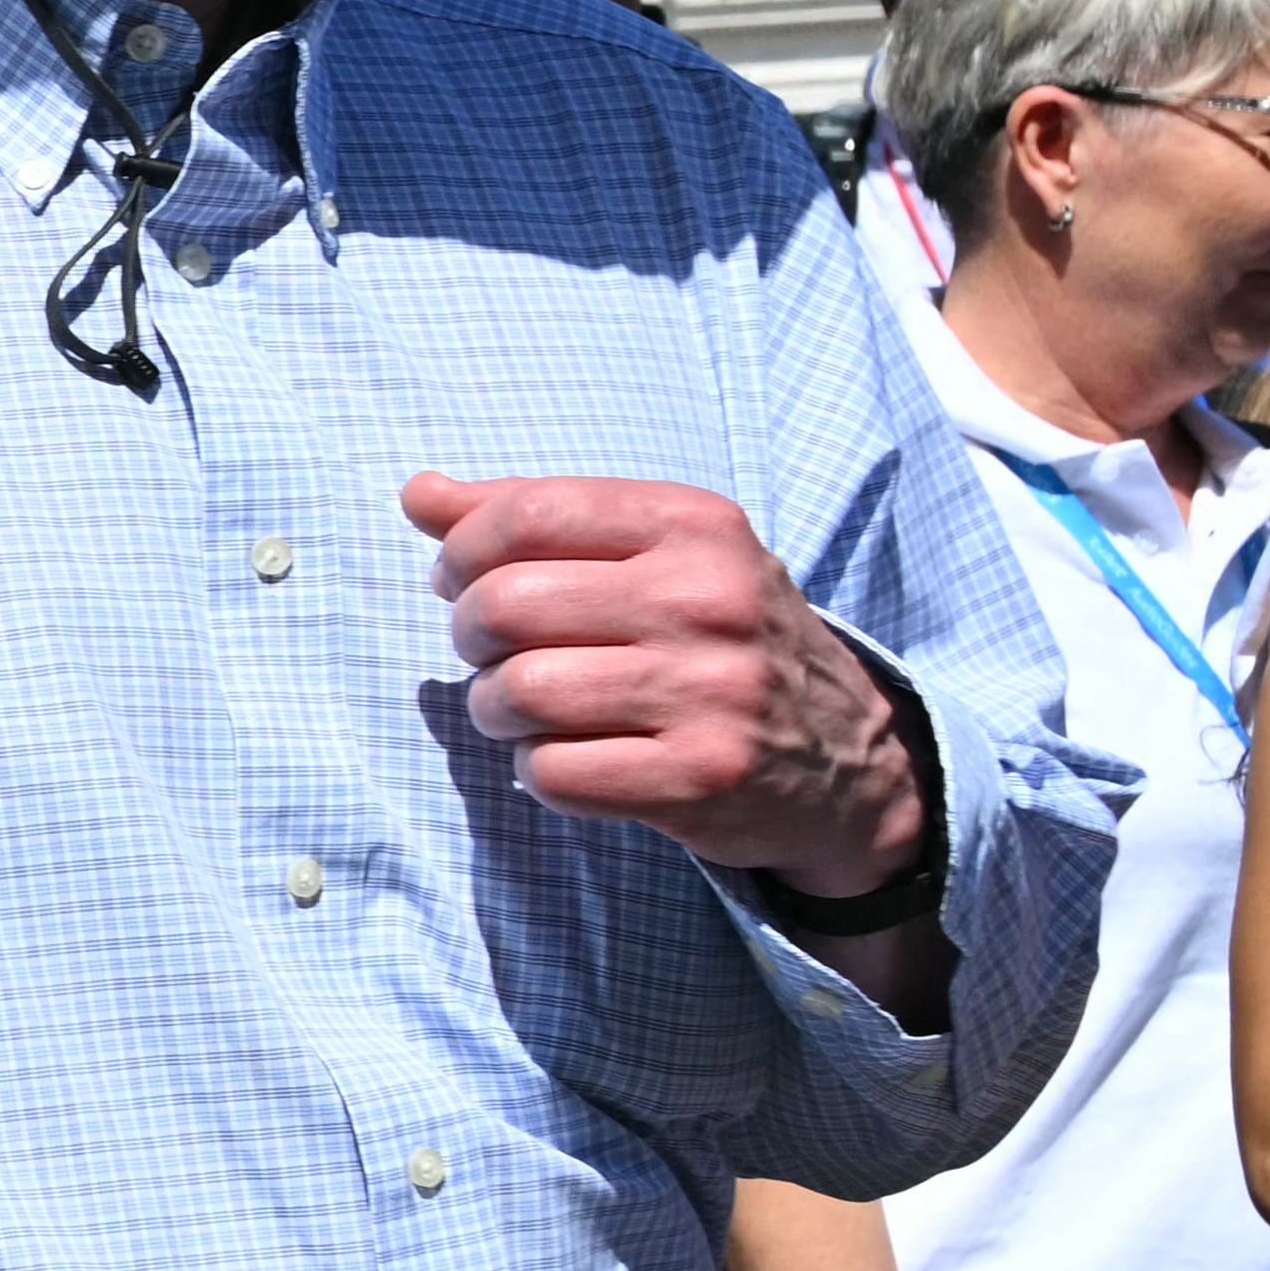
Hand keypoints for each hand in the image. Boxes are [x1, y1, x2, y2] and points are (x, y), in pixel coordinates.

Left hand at [402, 473, 926, 900]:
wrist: (851, 759)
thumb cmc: (720, 640)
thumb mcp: (660, 553)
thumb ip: (536, 516)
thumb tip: (418, 493)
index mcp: (696, 524)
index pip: (528, 513)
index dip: (462, 551)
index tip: (461, 578)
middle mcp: (707, 600)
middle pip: (504, 605)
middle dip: (472, 637)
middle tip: (497, 653)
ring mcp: (710, 691)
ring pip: (518, 691)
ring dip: (497, 709)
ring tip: (529, 710)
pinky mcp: (701, 777)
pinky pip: (552, 772)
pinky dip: (539, 770)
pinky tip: (575, 758)